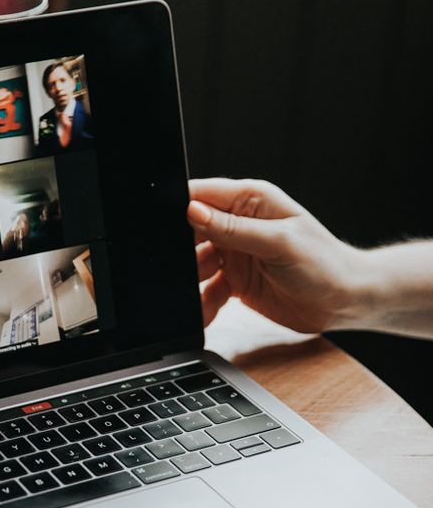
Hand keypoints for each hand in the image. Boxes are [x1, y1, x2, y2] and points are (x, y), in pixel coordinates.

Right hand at [187, 178, 363, 330]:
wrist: (345, 302)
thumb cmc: (325, 264)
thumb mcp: (277, 243)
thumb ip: (233, 229)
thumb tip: (193, 211)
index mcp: (251, 201)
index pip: (203, 194)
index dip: (179, 206)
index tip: (161, 225)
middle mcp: (239, 225)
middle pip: (191, 231)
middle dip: (181, 251)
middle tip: (178, 269)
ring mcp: (235, 254)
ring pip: (194, 264)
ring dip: (191, 280)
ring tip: (192, 296)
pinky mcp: (234, 281)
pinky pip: (206, 290)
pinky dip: (203, 302)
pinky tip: (205, 312)